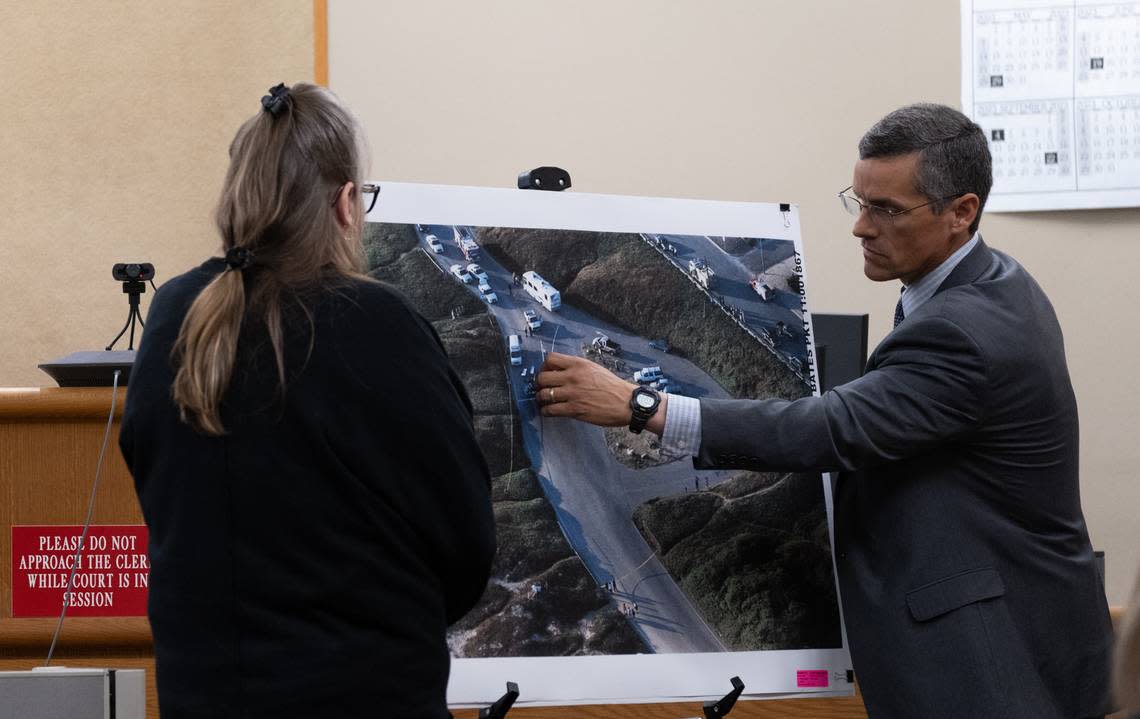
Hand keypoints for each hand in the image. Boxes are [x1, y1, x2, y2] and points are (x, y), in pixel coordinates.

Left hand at [536, 352, 667, 433]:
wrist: (627, 402)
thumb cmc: (612, 386)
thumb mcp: (594, 369)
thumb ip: (576, 368)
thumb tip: (559, 372)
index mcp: (579, 364)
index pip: (550, 359)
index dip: (544, 367)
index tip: (546, 373)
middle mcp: (573, 377)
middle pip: (542, 377)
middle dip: (539, 384)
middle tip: (542, 389)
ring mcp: (573, 393)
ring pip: (544, 394)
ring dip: (541, 399)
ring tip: (544, 401)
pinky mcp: (574, 409)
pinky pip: (551, 410)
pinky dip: (546, 411)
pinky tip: (549, 411)